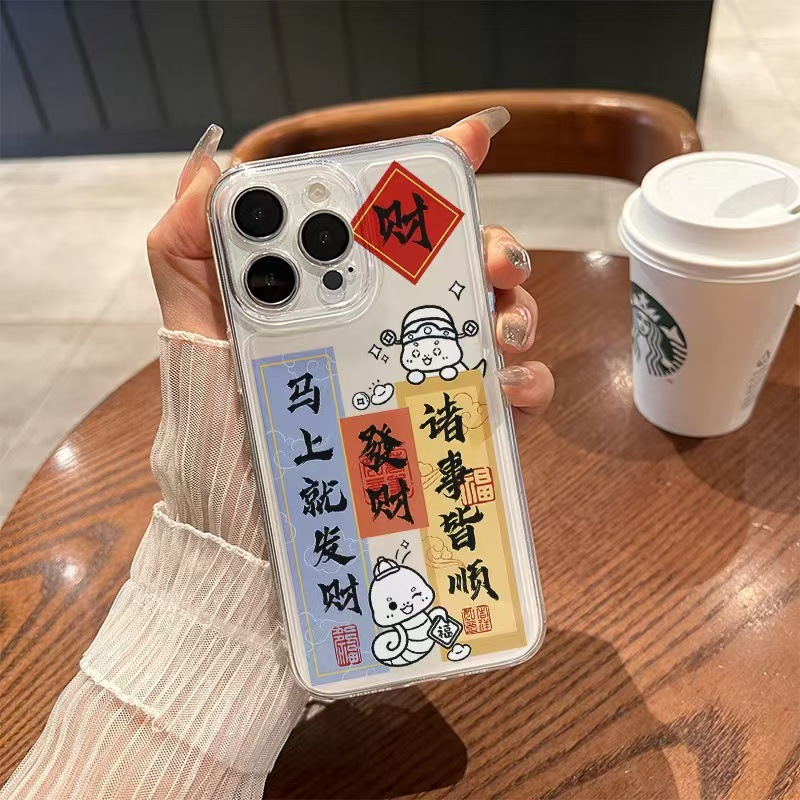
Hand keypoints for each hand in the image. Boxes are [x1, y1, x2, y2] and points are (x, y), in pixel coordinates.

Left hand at [147, 108, 553, 413]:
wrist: (240, 506)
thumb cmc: (220, 413)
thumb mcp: (194, 322)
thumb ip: (188, 248)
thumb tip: (214, 170)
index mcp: (346, 282)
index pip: (397, 217)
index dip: (439, 171)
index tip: (474, 139)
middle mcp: (396, 317)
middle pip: (467, 262)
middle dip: (496, 246)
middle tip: (493, 262)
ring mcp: (429, 367)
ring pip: (501, 319)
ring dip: (518, 311)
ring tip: (499, 333)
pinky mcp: (453, 421)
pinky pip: (511, 397)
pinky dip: (526, 385)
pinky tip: (506, 388)